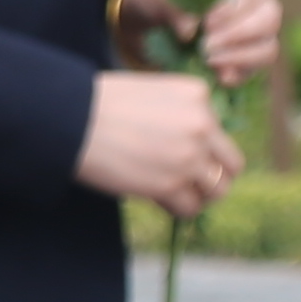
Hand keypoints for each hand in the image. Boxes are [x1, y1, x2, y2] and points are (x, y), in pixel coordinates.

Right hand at [80, 70, 243, 217]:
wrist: (68, 118)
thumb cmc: (97, 103)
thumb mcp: (149, 93)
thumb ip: (179, 113)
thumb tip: (194, 147)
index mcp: (197, 94)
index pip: (218, 132)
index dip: (200, 147)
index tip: (174, 151)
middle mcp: (202, 124)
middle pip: (231, 164)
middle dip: (212, 175)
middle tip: (188, 181)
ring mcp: (190, 155)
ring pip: (218, 190)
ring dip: (197, 195)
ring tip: (173, 193)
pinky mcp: (172, 183)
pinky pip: (190, 207)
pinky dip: (176, 208)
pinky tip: (156, 198)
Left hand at [120, 0, 288, 83]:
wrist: (159, 20)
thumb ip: (174, 6)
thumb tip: (189, 32)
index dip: (232, 9)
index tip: (207, 22)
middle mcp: (262, 6)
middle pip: (268, 21)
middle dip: (236, 35)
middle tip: (205, 45)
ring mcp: (261, 36)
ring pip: (267, 49)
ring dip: (238, 57)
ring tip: (207, 59)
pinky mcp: (251, 61)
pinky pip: (254, 71)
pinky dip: (236, 74)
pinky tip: (217, 75)